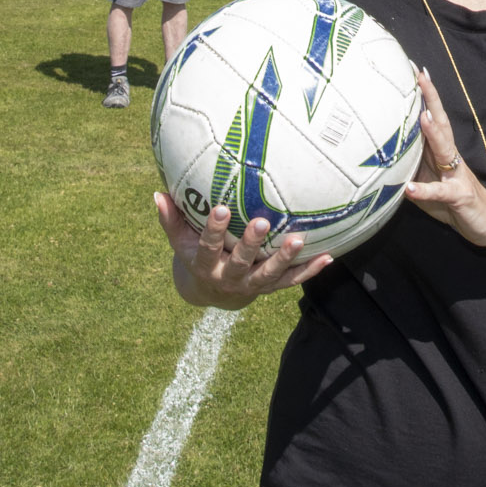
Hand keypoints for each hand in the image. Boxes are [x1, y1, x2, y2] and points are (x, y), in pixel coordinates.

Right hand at [152, 193, 330, 307]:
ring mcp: (251, 286)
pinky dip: (309, 271)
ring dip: (284, 259)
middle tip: (262, 222)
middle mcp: (229, 278)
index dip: (212, 230)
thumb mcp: (179, 241)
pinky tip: (328, 257)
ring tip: (299, 241)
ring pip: (269, 276)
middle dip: (250, 245)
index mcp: (205, 265)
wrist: (211, 292)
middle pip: (240, 263)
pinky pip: (291, 281)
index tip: (219, 209)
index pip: (207, 248)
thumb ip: (171, 220)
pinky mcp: (270, 288)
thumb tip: (157, 193)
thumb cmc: (196, 255)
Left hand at [403, 69, 485, 252]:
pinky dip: (425, 190)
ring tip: (422, 117)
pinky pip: (441, 192)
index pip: (430, 118)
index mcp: (440, 151)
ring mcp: (457, 174)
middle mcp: (450, 157)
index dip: (422, 96)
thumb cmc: (453, 200)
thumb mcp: (427, 181)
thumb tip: (381, 154)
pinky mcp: (459, 196)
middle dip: (430, 99)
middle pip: (441, 122)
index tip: (411, 70)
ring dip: (433, 133)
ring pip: (445, 149)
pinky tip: (410, 189)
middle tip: (420, 75)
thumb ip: (410, 167)